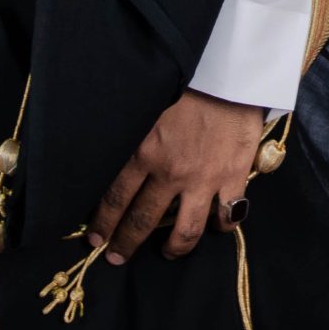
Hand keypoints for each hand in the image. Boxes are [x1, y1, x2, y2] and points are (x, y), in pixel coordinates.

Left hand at [89, 90, 265, 264]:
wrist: (230, 72)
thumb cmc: (187, 82)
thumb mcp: (148, 105)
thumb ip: (132, 134)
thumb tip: (110, 155)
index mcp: (145, 152)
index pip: (115, 198)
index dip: (103, 222)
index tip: (94, 238)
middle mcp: (171, 172)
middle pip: (143, 220)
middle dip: (126, 243)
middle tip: (116, 257)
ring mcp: (204, 179)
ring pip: (185, 231)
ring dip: (174, 248)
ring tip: (168, 253)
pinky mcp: (233, 177)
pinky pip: (227, 216)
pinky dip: (221, 226)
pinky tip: (215, 227)